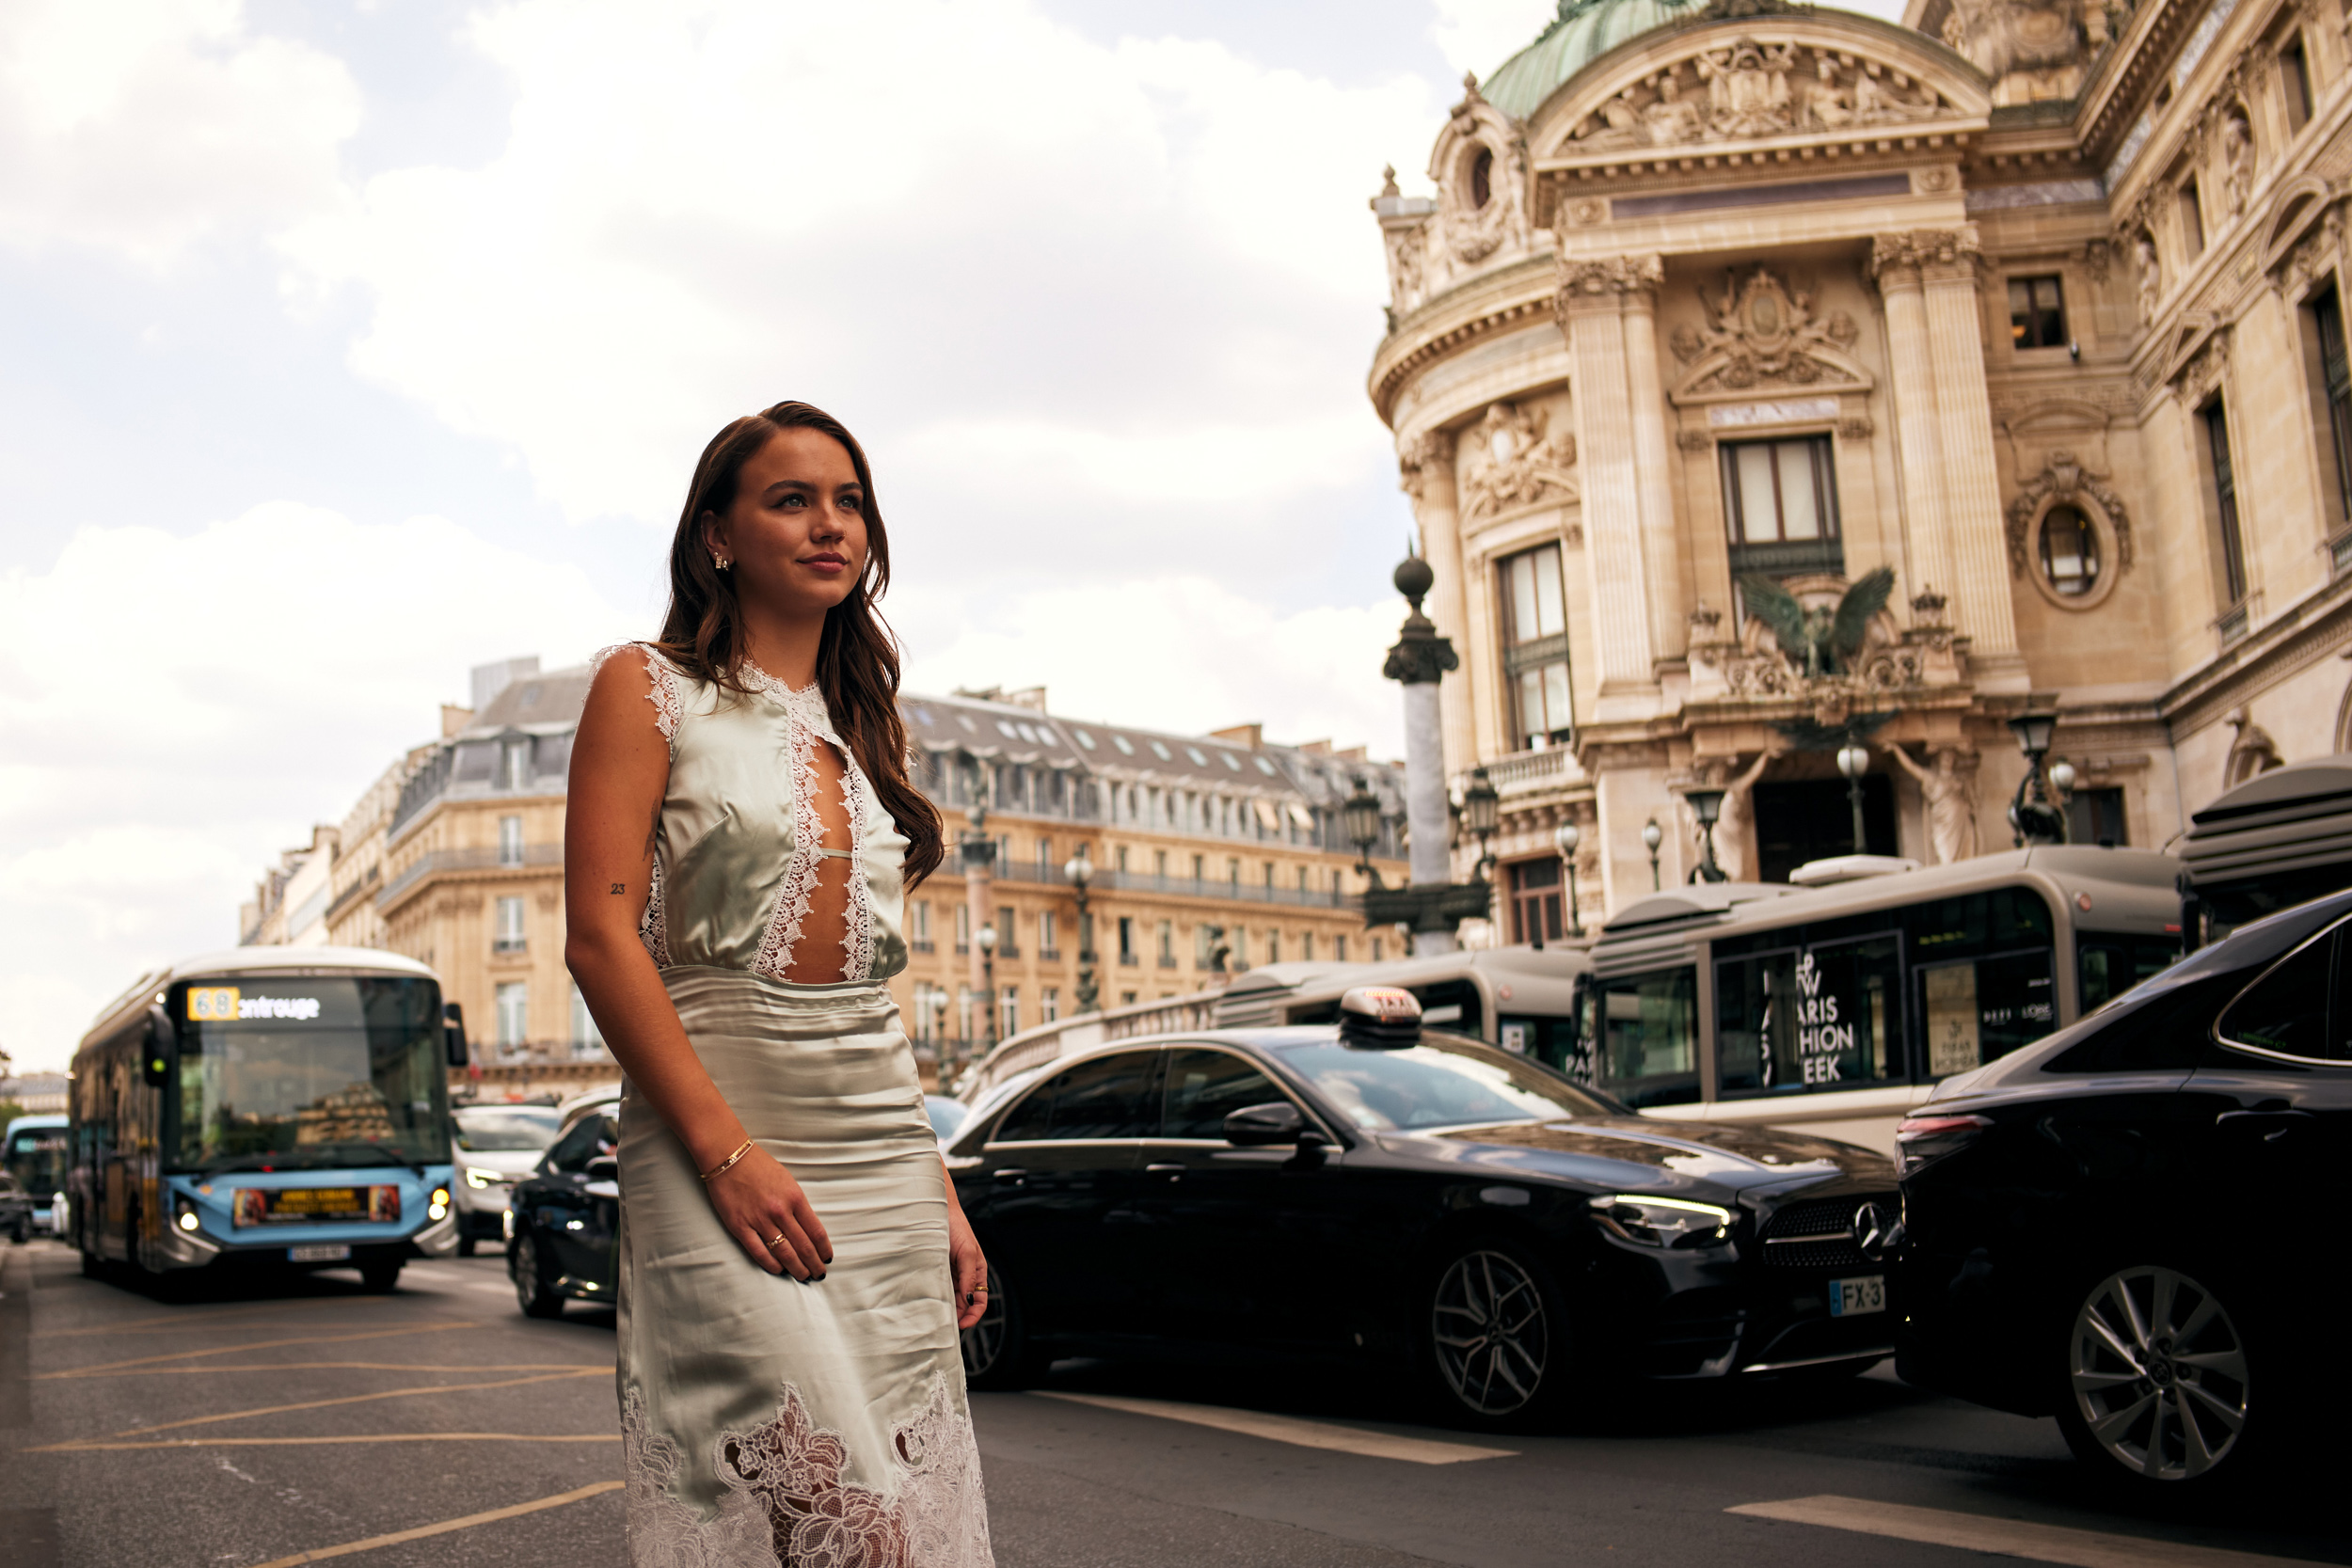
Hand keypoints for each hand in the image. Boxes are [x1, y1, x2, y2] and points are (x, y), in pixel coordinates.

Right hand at [705, 1144, 831, 1280]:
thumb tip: (808, 1230)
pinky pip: (759, 1252)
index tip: (827, 1258)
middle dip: (814, 1264)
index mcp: (795, 1198)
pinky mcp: (740, 1227)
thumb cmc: (760, 1167)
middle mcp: (780, 1211)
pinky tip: (779, 1270)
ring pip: (783, 1253)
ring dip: (796, 1268)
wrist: (729, 1157)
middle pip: (803, 1246)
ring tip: (803, 1276)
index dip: (824, 1249)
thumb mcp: (788, 1182)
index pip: (816, 1232)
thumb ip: (798, 1205)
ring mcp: (759, 1220)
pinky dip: (771, 1265)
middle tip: (819, 1274)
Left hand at [948, 1203, 987, 1330]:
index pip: (980, 1301)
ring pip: (952, 1299)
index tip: (963, 1325)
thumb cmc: (956, 1227)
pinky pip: (939, 1289)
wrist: (936, 1212)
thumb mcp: (967, 1253)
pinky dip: (937, 1298)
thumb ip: (968, 1277)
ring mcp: (951, 1274)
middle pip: (965, 1304)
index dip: (973, 1315)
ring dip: (947, 1309)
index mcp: (978, 1271)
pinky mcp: (938, 1271)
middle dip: (959, 1316)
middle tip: (946, 1326)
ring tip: (936, 1317)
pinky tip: (930, 1303)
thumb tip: (969, 1299)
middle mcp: (965, 1275)